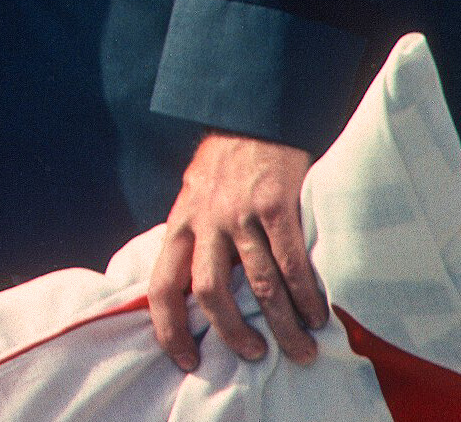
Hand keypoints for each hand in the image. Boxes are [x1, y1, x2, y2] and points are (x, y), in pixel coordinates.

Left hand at [148, 132, 325, 369]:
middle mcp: (205, 221)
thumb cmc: (225, 168)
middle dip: (231, 332)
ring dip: (281, 324)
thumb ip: (196, 242)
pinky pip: (292, 262)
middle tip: (253, 355)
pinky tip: (317, 314)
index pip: (162, 285)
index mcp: (180, 224)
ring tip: (299, 348)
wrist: (251, 118)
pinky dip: (306, 295)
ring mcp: (240, 214)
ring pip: (258, 284)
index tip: (186, 361)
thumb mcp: (194, 201)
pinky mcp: (276, 206)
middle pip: (209, 292)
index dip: (169, 328)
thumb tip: (196, 298)